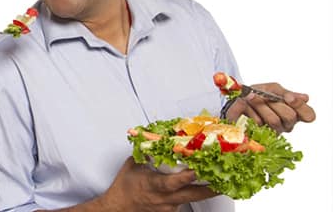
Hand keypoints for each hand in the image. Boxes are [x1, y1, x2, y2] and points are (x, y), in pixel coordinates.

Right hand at [97, 157, 216, 211]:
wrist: (118, 208)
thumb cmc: (124, 188)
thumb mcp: (134, 165)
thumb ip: (148, 153)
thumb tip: (158, 140)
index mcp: (154, 185)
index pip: (174, 182)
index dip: (187, 176)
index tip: (199, 169)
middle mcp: (164, 198)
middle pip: (193, 195)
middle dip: (211, 188)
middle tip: (226, 180)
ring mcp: (169, 207)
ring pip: (191, 199)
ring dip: (204, 191)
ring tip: (218, 182)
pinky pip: (184, 203)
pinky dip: (191, 195)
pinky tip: (197, 189)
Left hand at [225, 82, 315, 132]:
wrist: (237, 101)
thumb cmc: (258, 94)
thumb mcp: (272, 89)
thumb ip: (286, 93)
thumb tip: (305, 98)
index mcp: (295, 112)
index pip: (309, 115)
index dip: (300, 106)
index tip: (288, 97)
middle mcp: (287, 124)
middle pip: (289, 116)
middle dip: (274, 103)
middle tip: (262, 95)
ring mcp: (274, 131)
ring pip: (274, 120)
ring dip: (260, 105)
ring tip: (251, 98)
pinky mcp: (260, 136)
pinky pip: (258, 124)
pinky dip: (250, 111)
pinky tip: (246, 107)